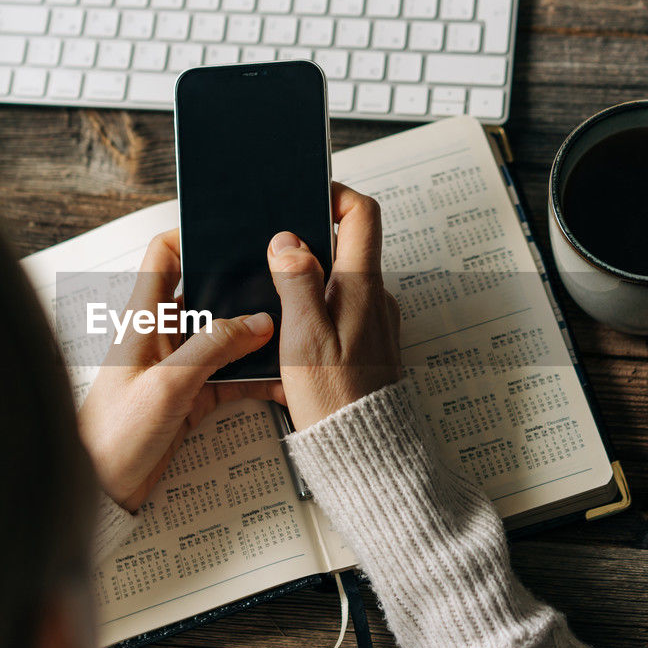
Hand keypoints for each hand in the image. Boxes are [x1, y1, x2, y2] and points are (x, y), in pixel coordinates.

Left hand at [78, 230, 284, 511]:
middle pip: (204, 294)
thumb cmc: (113, 437)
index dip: (194, 236)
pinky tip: (281, 380)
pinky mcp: (191, 398)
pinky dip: (255, 377)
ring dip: (254, 336)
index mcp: (143, 320)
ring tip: (291, 331)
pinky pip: (230, 376)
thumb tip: (256, 321)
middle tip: (279, 282)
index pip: (164, 256)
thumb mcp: (168, 385)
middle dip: (241, 288)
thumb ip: (213, 348)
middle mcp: (161, 336)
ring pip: (225, 337)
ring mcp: (178, 367)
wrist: (101, 494)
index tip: (233, 232)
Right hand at [267, 183, 401, 430]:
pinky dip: (314, 310)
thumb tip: (288, 241)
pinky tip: (288, 333)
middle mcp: (375, 297)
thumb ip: (297, 281)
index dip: (334, 195)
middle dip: (309, 240)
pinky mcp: (365, 344)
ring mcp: (373, 320)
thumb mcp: (304, 336)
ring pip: (339, 279)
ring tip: (274, 296)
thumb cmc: (335, 399)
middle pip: (347, 244)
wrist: (365, 452)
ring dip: (308, 279)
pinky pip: (338, 310)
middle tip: (273, 252)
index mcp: (362, 285)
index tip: (303, 198)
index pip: (362, 214)